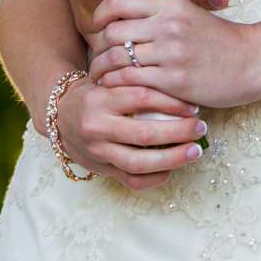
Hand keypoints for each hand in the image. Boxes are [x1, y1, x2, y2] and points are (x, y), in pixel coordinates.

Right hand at [48, 77, 207, 190]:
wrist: (59, 116)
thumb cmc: (95, 93)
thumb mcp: (108, 79)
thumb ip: (135, 81)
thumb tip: (181, 84)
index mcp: (100, 98)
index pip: (142, 98)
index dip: (171, 102)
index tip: (194, 106)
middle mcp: (96, 127)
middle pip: (144, 133)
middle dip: (179, 132)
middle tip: (201, 127)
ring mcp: (98, 152)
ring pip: (139, 162)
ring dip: (173, 158)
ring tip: (195, 151)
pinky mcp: (101, 170)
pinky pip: (131, 180)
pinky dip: (155, 178)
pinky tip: (173, 169)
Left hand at [88, 0, 260, 109]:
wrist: (252, 61)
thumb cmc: (218, 40)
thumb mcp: (189, 15)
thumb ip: (159, 14)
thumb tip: (123, 19)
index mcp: (171, 4)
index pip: (119, 1)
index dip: (100, 14)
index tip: (97, 26)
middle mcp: (168, 24)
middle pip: (112, 32)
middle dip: (98, 47)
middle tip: (98, 57)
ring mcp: (171, 53)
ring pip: (118, 58)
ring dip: (103, 69)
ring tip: (101, 76)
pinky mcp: (174, 80)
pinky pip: (131, 81)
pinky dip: (116, 85)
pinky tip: (116, 88)